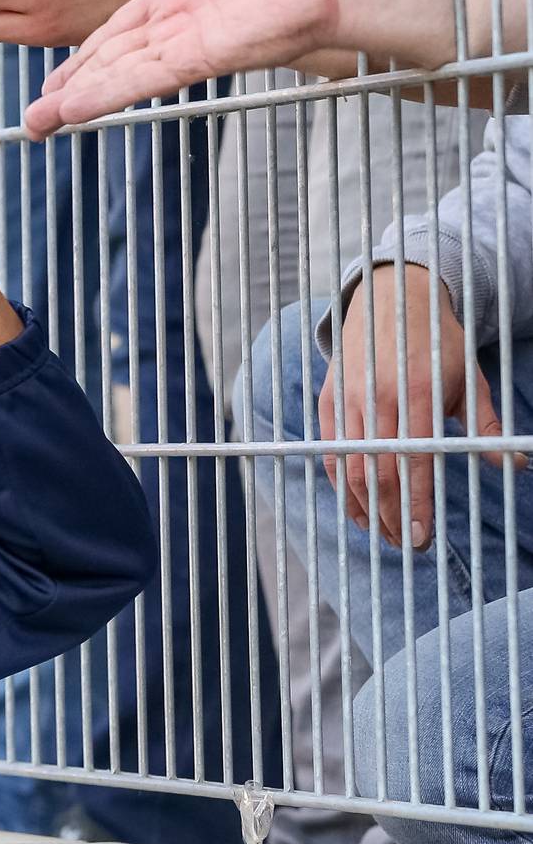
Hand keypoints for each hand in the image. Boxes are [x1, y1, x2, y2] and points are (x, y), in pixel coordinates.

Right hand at [26, 0, 343, 137]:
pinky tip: (72, 110)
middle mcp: (176, 29)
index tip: (55, 78)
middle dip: (69, 90)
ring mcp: (185, 48)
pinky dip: (104, 94)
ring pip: (117, 78)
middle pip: (110, 64)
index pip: (118, 31)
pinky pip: (142, 79)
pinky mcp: (197, 60)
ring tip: (37, 125)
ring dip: (76, 102)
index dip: (84, 55)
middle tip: (34, 118)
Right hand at [323, 265, 513, 550]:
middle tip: (405, 544)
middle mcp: (378, 400)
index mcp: (418, 396)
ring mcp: (348, 400)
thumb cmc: (437, 344)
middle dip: (389, 517)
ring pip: (348, 468)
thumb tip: (514, 466)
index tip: (422, 539)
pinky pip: (331, 450)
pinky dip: (340, 482)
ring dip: (361, 507)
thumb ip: (486, 426)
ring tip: (379, 531)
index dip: (416, 508)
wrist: (391, 299)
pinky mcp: (328, 400)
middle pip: (377, 476)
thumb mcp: (471, 380)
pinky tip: (355, 504)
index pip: (413, 466)